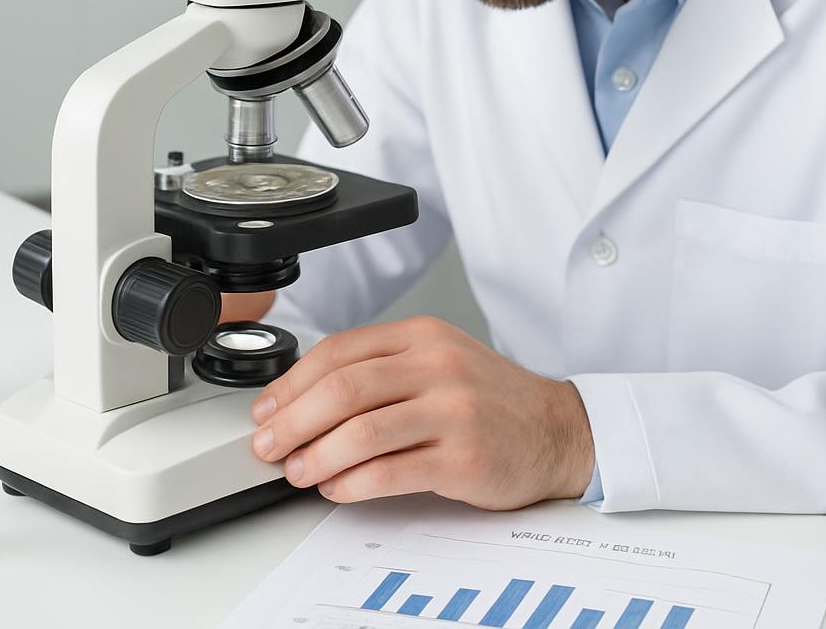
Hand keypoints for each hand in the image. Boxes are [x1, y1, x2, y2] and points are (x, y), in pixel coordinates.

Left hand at [248, 315, 594, 509]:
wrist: (559, 430)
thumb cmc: (490, 401)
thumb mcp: (438, 363)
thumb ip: (380, 371)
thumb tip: (303, 402)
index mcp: (422, 336)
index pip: (339, 352)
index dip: (292, 384)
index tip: (267, 411)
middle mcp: (438, 366)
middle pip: (343, 389)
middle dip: (292, 421)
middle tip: (268, 446)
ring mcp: (454, 410)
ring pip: (362, 430)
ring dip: (316, 456)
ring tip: (297, 472)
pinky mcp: (464, 457)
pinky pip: (391, 471)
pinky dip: (352, 483)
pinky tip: (337, 488)